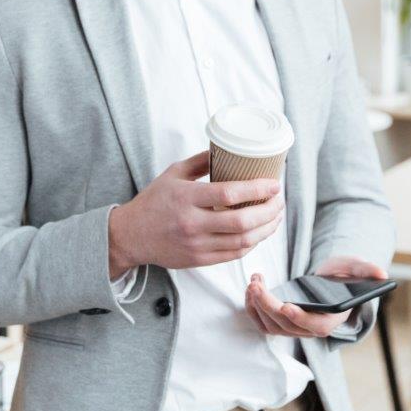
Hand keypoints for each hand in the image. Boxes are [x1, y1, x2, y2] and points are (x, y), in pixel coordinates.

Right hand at [108, 151, 283, 277]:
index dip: (257, 189)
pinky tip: (260, 232)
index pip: (229, 194)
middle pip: (242, 221)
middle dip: (269, 211)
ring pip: (243, 241)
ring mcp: (197, 245)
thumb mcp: (172, 174)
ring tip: (276, 216)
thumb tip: (228, 150)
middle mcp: (192, 223)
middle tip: (279, 200)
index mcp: (185, 198)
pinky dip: (252, 243)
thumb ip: (200, 162)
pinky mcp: (200, 260)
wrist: (131, 235)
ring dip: (266, 229)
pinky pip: (234, 254)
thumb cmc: (153, 202)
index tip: (274, 183)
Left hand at [245, 256, 387, 337]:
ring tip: (254, 281)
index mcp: (332, 318)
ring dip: (258, 305)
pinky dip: (253, 308)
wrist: (328, 280)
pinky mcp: (281, 322)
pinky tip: (252, 287)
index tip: (286, 306)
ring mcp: (295, 327)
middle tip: (256, 284)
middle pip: (287, 326)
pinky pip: (263, 323)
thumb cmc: (342, 275)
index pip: (316, 327)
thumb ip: (365, 270)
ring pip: (272, 326)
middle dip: (268, 305)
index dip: (301, 319)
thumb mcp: (354, 268)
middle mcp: (313, 327)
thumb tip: (381, 274)